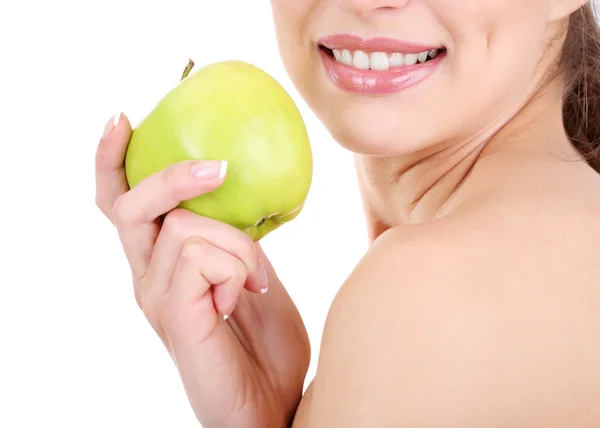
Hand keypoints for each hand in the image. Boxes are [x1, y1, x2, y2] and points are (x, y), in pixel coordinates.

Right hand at [95, 113, 310, 427]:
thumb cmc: (263, 342)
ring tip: (256, 279)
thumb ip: (232, 237)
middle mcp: (147, 277)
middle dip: (171, 176)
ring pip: (184, 226)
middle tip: (216, 169)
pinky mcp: (172, 316)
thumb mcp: (252, 273)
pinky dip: (236, 267)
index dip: (112, 162)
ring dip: (238, 243)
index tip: (122, 120)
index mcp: (161, 264)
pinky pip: (198, 257)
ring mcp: (155, 297)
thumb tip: (235, 191)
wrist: (272, 403)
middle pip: (128, 205)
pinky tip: (244, 297)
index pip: (121, 205)